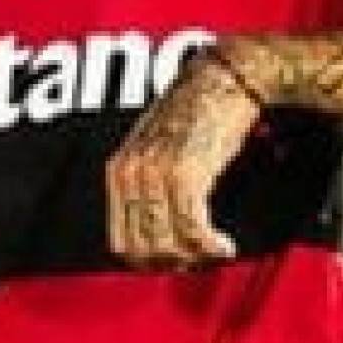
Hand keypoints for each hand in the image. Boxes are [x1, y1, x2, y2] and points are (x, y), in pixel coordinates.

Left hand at [107, 45, 261, 269]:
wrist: (222, 79)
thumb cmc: (197, 113)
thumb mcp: (157, 150)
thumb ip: (148, 186)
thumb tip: (158, 232)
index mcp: (117, 171)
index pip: (120, 242)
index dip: (149, 261)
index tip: (177, 261)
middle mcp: (129, 174)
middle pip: (143, 249)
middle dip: (174, 263)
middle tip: (200, 260)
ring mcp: (155, 175)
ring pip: (168, 244)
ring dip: (195, 257)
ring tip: (215, 252)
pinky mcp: (186, 174)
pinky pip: (192, 229)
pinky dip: (210, 246)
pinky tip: (224, 246)